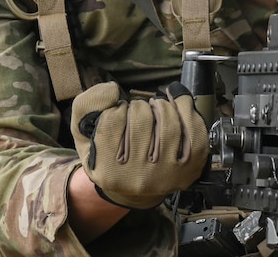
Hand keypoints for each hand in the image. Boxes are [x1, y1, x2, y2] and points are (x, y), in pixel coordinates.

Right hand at [70, 81, 209, 208]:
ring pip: (167, 121)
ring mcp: (166, 173)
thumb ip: (87, 105)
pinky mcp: (188, 168)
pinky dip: (186, 108)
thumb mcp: (84, 134)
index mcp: (108, 171)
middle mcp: (138, 176)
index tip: (120, 113)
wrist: (134, 188)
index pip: (112, 120)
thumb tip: (112, 89)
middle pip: (141, 119)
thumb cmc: (110, 155)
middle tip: (139, 111)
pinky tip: (178, 102)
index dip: (118, 108)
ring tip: (155, 109)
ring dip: (161, 106)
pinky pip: (193, 130)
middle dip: (140, 107)